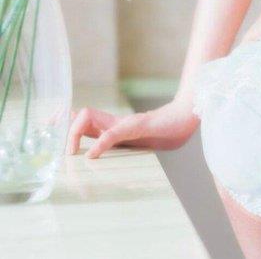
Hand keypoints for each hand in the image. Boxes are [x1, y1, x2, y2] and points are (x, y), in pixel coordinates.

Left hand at [66, 100, 198, 158]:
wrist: (188, 117)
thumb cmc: (168, 131)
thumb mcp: (144, 143)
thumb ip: (128, 146)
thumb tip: (118, 166)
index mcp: (116, 127)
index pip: (84, 120)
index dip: (65, 124)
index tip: (49, 132)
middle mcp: (117, 122)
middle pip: (80, 116)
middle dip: (62, 129)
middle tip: (55, 148)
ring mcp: (126, 122)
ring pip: (90, 118)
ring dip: (75, 134)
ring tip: (71, 153)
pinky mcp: (138, 125)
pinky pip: (114, 133)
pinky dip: (101, 144)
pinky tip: (93, 156)